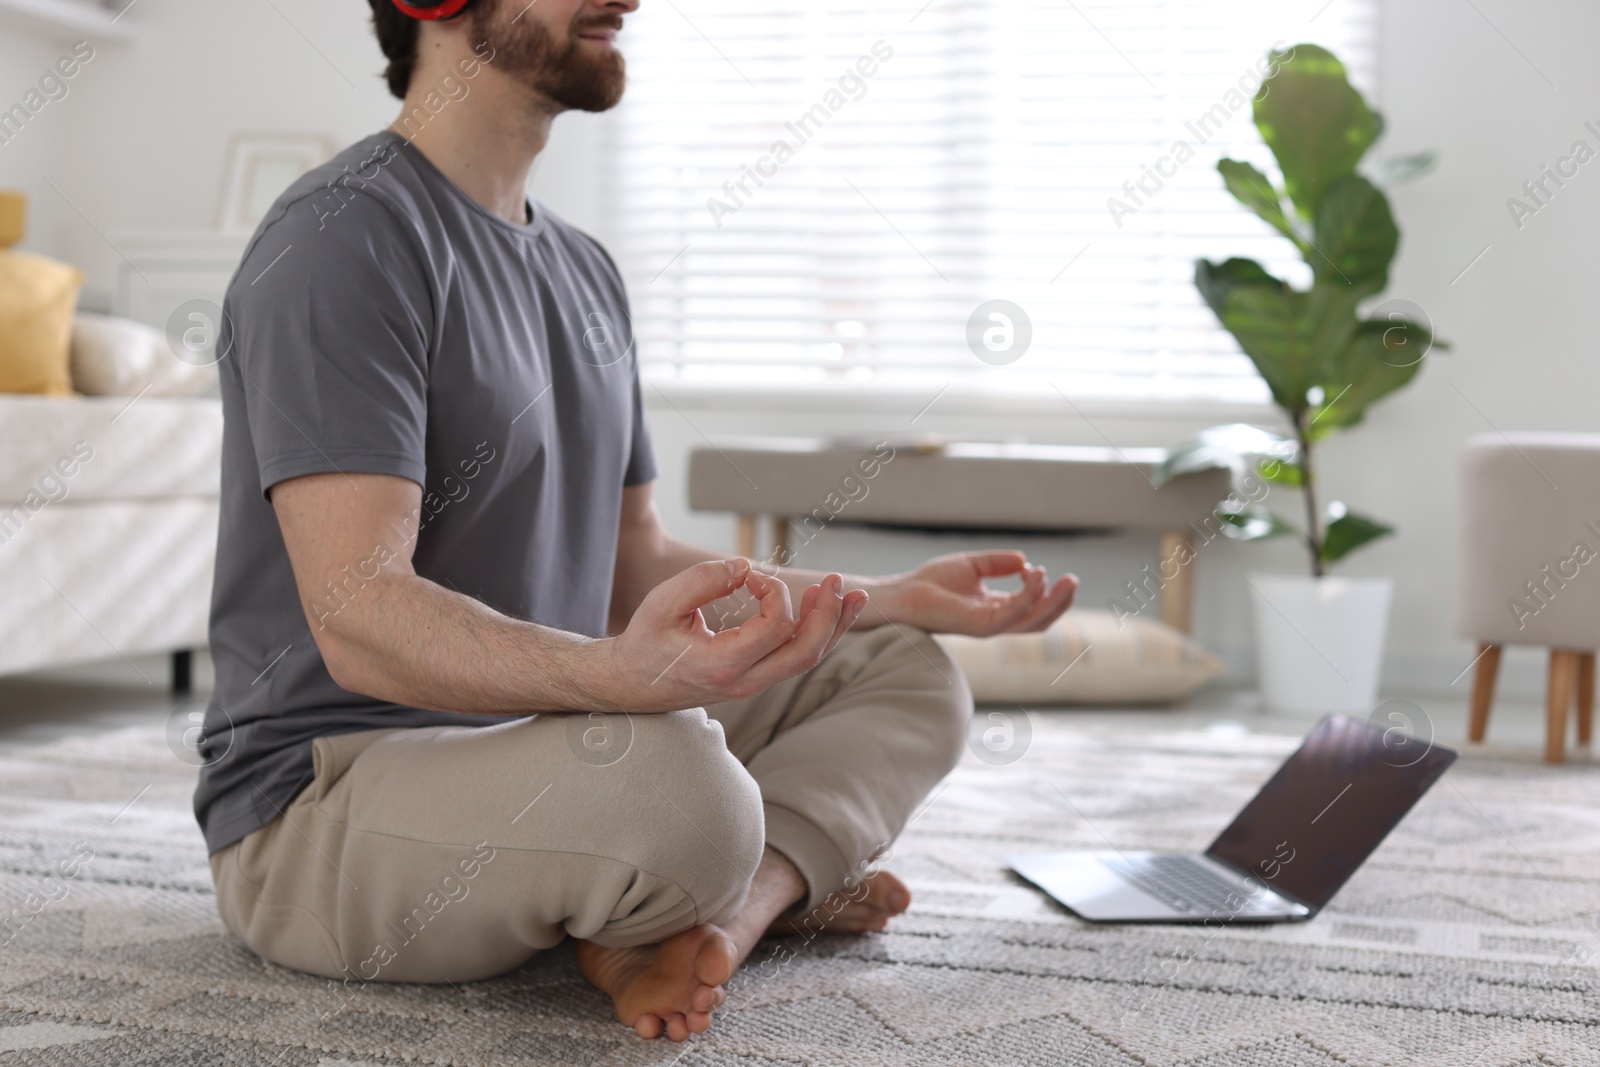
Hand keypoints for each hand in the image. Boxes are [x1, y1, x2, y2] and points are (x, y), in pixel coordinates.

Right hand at [599, 558, 868, 710]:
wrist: (632, 686)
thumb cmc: (644, 642)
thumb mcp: (660, 604)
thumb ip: (701, 580)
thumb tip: (745, 567)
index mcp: (720, 665)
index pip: (774, 629)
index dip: (774, 593)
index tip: (752, 576)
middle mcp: (743, 682)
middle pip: (805, 653)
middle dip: (828, 615)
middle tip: (835, 580)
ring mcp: (753, 684)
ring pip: (807, 660)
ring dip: (832, 626)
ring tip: (850, 594)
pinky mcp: (755, 678)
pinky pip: (796, 659)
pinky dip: (818, 634)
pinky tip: (827, 610)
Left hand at [869, 551, 1076, 635]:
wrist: (905, 592)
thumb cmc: (931, 582)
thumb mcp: (973, 565)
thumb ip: (998, 564)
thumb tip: (1025, 560)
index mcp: (996, 609)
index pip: (1032, 609)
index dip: (1045, 591)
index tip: (1043, 569)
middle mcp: (996, 621)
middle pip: (1040, 620)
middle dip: (1061, 602)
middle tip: (1075, 580)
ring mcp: (989, 626)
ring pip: (1033, 621)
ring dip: (1053, 601)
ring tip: (1067, 581)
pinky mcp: (980, 625)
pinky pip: (1013, 614)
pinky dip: (1029, 596)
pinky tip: (1035, 576)